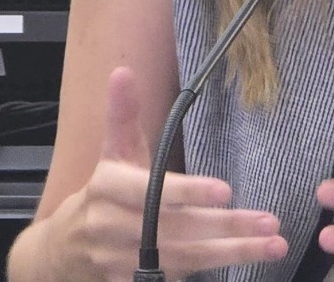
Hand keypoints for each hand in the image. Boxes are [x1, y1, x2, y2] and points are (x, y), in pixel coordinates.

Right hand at [51, 67, 286, 281]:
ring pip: (183, 259)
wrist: (60, 251)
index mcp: (108, 187)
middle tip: (270, 222)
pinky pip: (173, 280)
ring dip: (231, 254)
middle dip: (227, 228)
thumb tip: (123, 71)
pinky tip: (243, 267)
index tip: (226, 190)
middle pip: (177, 229)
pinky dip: (204, 274)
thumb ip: (123, 115)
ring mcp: (119, 262)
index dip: (188, 192)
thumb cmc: (102, 194)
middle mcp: (111, 226)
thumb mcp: (111, 154)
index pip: (152, 191)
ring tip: (273, 245)